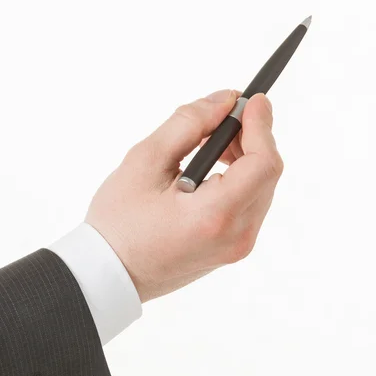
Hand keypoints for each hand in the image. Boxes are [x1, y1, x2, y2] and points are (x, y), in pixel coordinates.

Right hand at [85, 90, 282, 302]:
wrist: (108, 274)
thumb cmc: (117, 223)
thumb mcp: (143, 162)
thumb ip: (187, 125)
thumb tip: (223, 101)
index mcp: (214, 216)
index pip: (263, 163)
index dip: (262, 126)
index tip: (254, 101)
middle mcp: (234, 237)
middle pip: (266, 176)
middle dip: (252, 140)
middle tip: (222, 120)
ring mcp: (234, 249)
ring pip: (260, 191)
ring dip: (245, 161)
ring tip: (211, 147)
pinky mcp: (228, 252)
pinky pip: (248, 208)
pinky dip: (238, 183)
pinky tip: (210, 173)